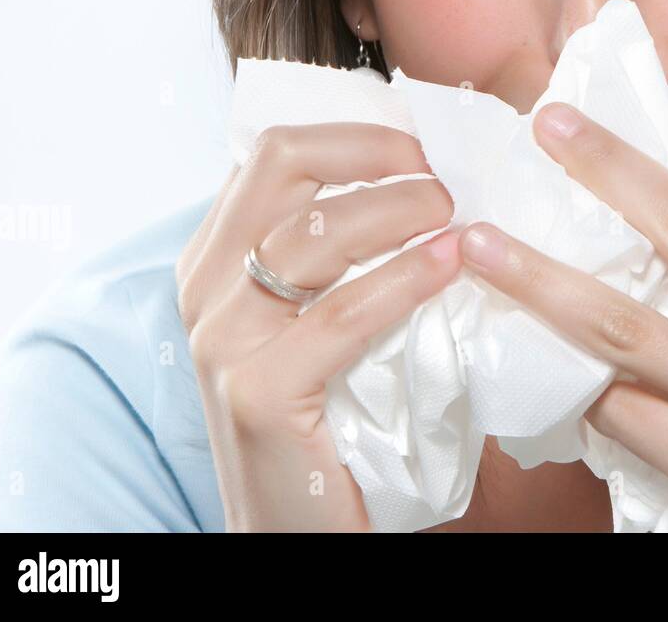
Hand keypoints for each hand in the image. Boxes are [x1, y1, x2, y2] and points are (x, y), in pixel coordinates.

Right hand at [176, 124, 462, 531]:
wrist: (301, 532)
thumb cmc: (333, 414)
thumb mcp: (325, 314)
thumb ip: (348, 250)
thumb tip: (432, 174)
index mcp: (219, 256)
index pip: (279, 150)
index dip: (361, 135)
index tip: (427, 147)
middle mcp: (207, 286)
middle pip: (283, 164)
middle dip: (377, 155)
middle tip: (446, 176)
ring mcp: (223, 340)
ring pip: (315, 233)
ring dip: (401, 209)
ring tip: (461, 216)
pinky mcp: (256, 394)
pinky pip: (339, 315)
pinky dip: (403, 280)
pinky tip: (451, 264)